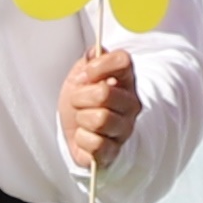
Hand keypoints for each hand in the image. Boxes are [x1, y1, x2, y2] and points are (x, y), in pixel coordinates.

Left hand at [58, 45, 141, 170]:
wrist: (72, 132)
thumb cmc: (80, 103)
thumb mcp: (80, 76)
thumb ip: (89, 60)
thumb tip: (95, 52)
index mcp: (125, 80)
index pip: (122, 61)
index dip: (97, 67)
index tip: (84, 76)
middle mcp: (131, 104)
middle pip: (104, 92)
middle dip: (80, 97)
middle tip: (78, 102)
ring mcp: (125, 128)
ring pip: (100, 119)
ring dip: (82, 119)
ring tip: (82, 120)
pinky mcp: (115, 151)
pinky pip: (96, 144)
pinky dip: (82, 140)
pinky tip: (84, 137)